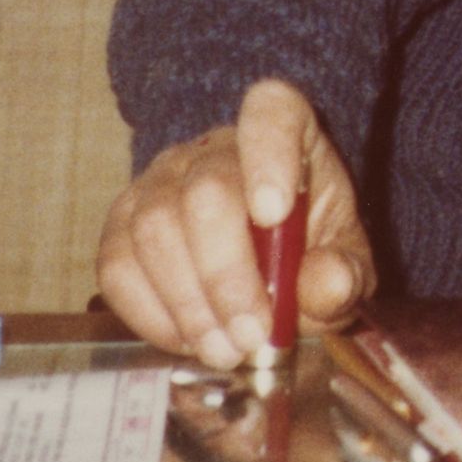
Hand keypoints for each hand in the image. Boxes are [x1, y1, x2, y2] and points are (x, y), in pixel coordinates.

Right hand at [95, 77, 376, 367]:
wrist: (267, 264)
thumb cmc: (310, 251)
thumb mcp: (344, 264)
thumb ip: (343, 275)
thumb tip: (328, 283)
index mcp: (285, 132)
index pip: (272, 112)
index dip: (269, 153)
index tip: (274, 213)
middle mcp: (214, 147)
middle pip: (204, 194)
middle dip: (226, 276)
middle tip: (251, 336)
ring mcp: (160, 179)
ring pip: (154, 230)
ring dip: (189, 304)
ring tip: (224, 349)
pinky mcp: (122, 221)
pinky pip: (117, 264)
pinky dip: (150, 314)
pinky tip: (186, 339)